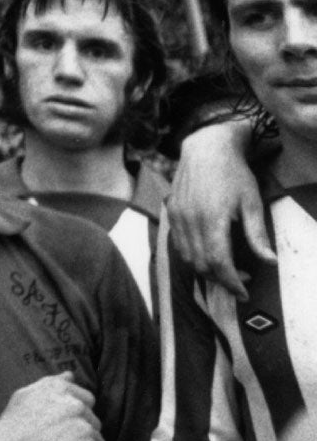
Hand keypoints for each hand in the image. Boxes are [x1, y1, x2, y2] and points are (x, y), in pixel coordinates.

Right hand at [0, 375, 103, 440]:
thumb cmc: (14, 425)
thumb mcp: (26, 394)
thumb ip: (52, 383)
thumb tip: (70, 375)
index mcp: (62, 389)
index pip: (88, 400)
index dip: (77, 414)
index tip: (63, 425)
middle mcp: (77, 406)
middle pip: (94, 421)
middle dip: (82, 431)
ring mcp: (85, 429)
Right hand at [168, 117, 271, 296]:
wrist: (206, 148)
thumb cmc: (234, 174)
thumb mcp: (253, 203)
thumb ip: (258, 235)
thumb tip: (270, 262)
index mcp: (212, 218)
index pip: (218, 262)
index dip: (231, 282)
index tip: (244, 292)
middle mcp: (190, 219)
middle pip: (201, 264)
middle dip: (221, 279)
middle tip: (241, 279)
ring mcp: (177, 215)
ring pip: (187, 256)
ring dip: (205, 270)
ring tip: (225, 268)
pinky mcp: (171, 211)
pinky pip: (178, 243)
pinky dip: (192, 256)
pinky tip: (207, 252)